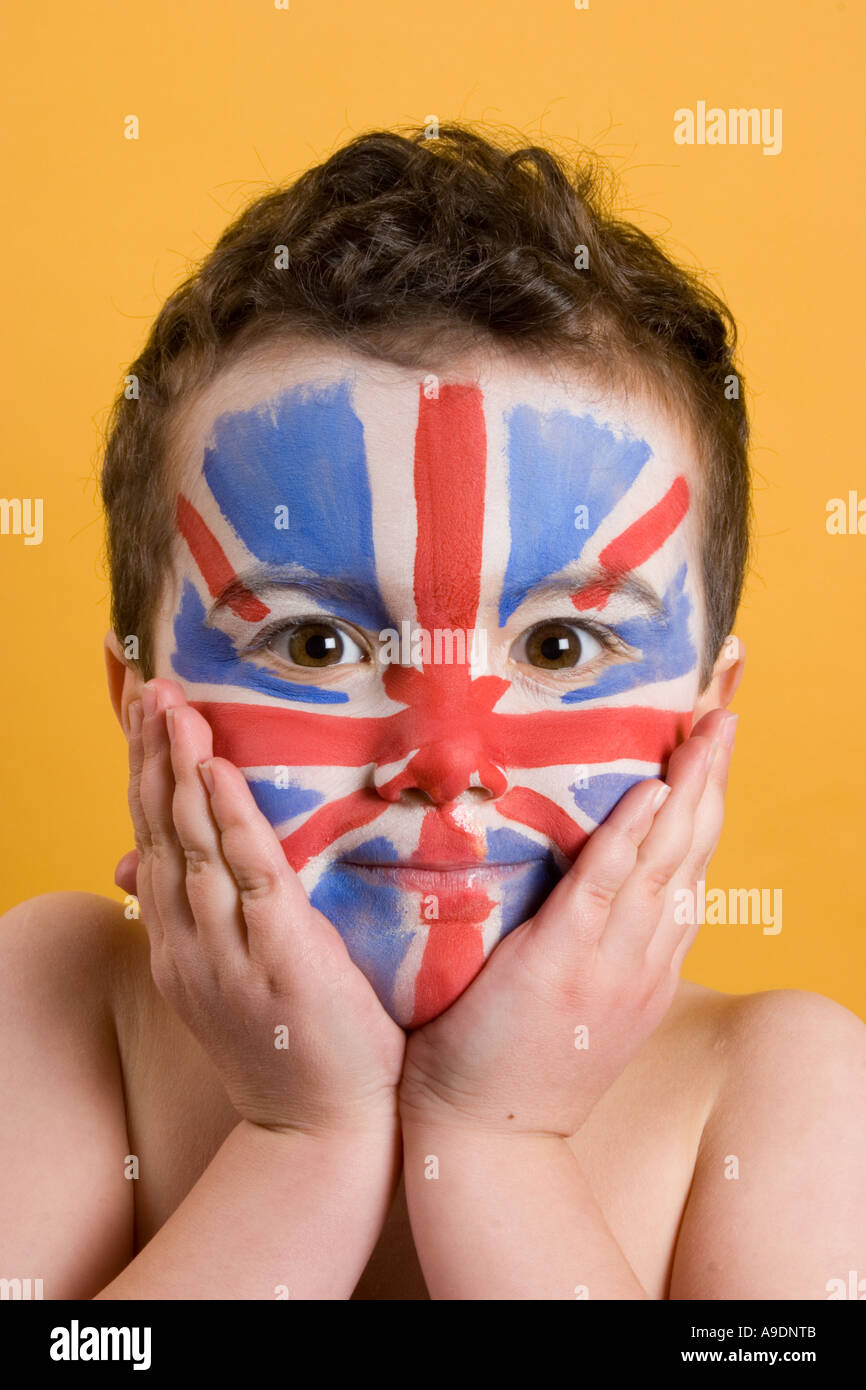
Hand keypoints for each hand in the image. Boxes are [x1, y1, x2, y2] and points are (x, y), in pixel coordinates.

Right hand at [129, 678, 405, 1136]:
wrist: (320, 1128)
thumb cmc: (289, 1045)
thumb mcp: (226, 977)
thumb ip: (192, 914)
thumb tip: (135, 865)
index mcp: (176, 939)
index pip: (152, 836)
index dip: (143, 771)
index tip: (140, 712)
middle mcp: (186, 939)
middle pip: (161, 829)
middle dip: (152, 754)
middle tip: (148, 686)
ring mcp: (226, 949)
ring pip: (192, 842)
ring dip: (179, 770)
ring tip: (172, 708)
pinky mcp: (279, 954)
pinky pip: (249, 873)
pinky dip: (230, 817)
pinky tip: (216, 771)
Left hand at [399, 707, 736, 1136]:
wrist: (491, 1142)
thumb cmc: (519, 1067)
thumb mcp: (583, 1004)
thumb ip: (595, 946)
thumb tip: (590, 892)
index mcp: (648, 962)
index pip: (689, 867)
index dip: (708, 804)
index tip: (717, 748)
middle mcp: (643, 957)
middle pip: (692, 852)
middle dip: (713, 778)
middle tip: (728, 712)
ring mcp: (609, 962)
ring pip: (664, 861)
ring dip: (690, 789)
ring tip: (710, 728)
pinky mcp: (561, 963)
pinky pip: (604, 889)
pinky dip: (632, 839)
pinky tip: (652, 792)